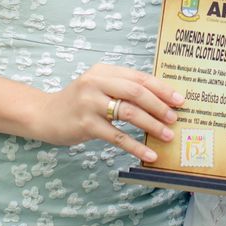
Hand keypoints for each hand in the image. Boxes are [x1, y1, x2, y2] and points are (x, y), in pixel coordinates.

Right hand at [29, 63, 182, 162]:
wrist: (45, 115)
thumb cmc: (78, 103)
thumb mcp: (98, 87)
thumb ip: (122, 89)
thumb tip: (160, 101)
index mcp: (104, 71)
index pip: (139, 77)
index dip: (162, 88)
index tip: (180, 100)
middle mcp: (96, 83)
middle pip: (136, 92)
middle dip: (160, 106)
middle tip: (175, 118)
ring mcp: (89, 103)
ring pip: (129, 113)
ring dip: (152, 125)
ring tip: (167, 135)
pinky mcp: (85, 124)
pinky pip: (117, 136)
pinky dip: (135, 146)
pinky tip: (149, 154)